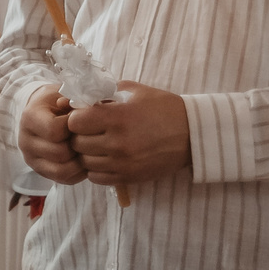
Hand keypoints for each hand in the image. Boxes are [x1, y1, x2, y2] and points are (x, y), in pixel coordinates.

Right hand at [18, 87, 83, 184]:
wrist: (42, 112)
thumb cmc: (57, 101)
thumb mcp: (64, 92)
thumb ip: (75, 98)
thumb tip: (83, 109)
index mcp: (30, 118)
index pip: (55, 131)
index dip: (73, 127)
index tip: (79, 120)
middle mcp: (25, 141)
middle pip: (59, 153)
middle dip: (77, 146)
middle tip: (87, 137)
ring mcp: (31, 159)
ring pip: (62, 170)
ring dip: (79, 161)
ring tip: (86, 149)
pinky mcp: (40, 171)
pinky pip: (64, 179)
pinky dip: (78, 172)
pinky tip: (82, 158)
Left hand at [64, 82, 189, 190]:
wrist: (193, 134)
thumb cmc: (164, 108)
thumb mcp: (135, 92)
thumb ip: (106, 92)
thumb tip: (80, 95)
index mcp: (118, 118)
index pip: (75, 122)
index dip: (76, 118)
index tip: (85, 116)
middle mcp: (118, 142)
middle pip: (77, 143)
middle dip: (79, 135)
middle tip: (90, 130)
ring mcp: (123, 163)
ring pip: (85, 162)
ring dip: (87, 153)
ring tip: (98, 144)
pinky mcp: (129, 177)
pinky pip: (96, 177)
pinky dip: (96, 168)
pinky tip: (105, 158)